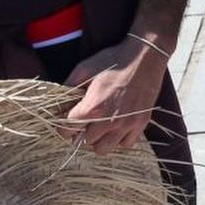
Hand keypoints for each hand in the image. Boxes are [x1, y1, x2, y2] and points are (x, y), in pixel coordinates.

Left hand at [64, 38, 169, 155]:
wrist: (146, 56)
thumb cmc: (113, 60)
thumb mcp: (84, 69)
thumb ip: (68, 89)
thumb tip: (58, 106)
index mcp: (92, 107)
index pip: (67, 131)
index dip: (63, 125)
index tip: (67, 119)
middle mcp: (109, 121)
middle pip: (85, 142)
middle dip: (81, 132)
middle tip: (85, 120)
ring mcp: (127, 124)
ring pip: (104, 149)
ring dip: (99, 139)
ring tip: (100, 125)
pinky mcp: (141, 123)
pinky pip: (125, 144)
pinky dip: (118, 139)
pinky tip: (116, 126)